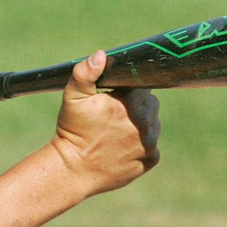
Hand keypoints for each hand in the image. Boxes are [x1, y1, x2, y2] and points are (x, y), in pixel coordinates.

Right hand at [50, 50, 160, 196]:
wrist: (73, 170)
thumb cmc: (73, 131)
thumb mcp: (73, 98)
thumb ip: (85, 73)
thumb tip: (101, 56)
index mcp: (130, 103)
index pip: (143, 84)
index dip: (130, 86)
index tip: (118, 93)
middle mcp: (145, 123)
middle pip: (150, 103)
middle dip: (136, 104)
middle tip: (114, 113)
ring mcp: (149, 143)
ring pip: (154, 124)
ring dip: (141, 123)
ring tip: (118, 130)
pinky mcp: (151, 160)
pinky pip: (152, 145)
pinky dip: (141, 144)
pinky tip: (122, 146)